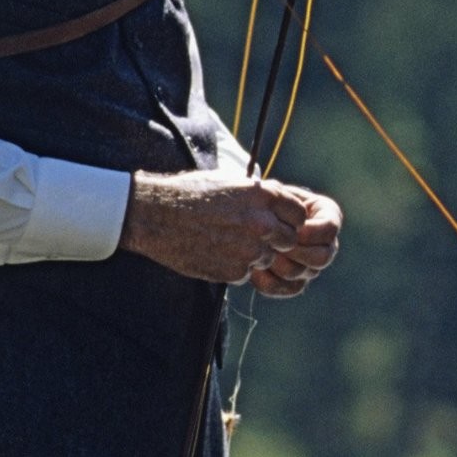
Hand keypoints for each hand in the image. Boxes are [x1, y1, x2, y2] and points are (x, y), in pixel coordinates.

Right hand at [122, 170, 341, 292]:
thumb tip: (280, 201)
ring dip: (254, 255)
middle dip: (277, 240)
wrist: (156, 216)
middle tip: (253, 236)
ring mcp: (250, 249)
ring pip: (268, 258)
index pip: (299, 214)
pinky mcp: (235, 271)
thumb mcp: (230, 183)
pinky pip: (246, 273)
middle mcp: (261, 223)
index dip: (290, 220)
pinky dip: (234, 267)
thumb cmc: (190, 194)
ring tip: (225, 242)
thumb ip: (259, 196)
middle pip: (290, 239)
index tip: (278, 222)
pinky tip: (214, 253)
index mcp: (262, 196)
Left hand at [247, 191, 341, 300]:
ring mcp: (312, 265)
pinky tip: (255, 269)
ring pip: (304, 274)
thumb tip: (294, 232)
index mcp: (328, 217)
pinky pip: (289, 288)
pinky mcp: (297, 282)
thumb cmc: (264, 201)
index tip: (289, 230)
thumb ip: (286, 205)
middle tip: (273, 245)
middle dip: (296, 252)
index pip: (330, 230)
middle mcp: (326, 244)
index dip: (309, 233)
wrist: (249, 219)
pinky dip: (271, 280)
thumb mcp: (275, 195)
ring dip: (280, 264)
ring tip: (260, 253)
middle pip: (323, 258)